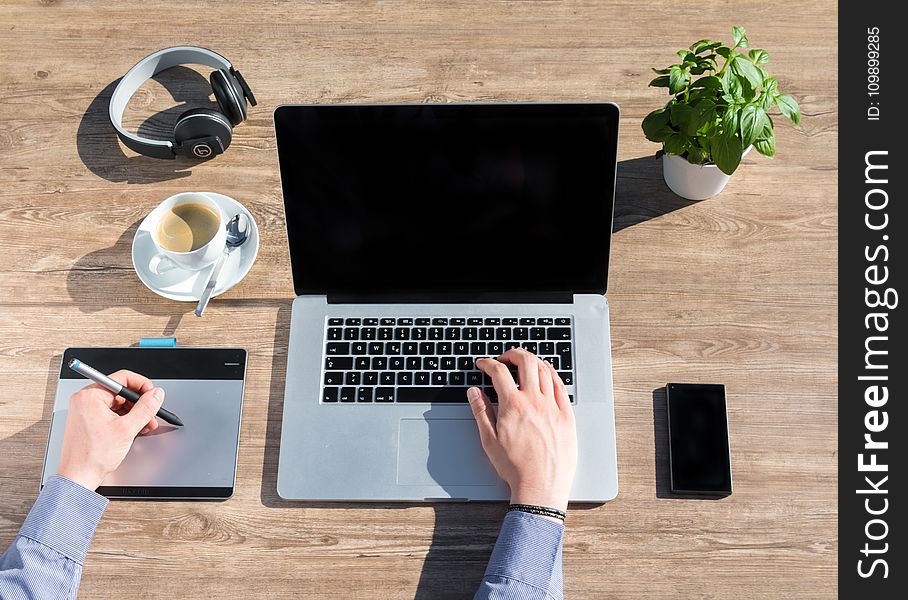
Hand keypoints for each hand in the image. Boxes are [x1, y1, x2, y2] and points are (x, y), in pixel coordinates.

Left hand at [56, 370, 164, 490]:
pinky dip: (125, 419)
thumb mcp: (127, 429)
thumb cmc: (92, 456)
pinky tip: (135, 429)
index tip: (153, 395)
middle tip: (151, 414)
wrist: (79, 477)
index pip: (122, 377)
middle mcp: (85, 400)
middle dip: (140, 404)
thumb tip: (156, 394)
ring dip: (135, 413)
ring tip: (145, 425)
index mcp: (90, 396)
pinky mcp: (89, 420)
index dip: (142, 386)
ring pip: (118, 403)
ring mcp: (86, 410)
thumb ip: (146, 407)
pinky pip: (112, 413)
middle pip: (121, 392)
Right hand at [467, 348, 577, 511]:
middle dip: (512, 353)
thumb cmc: (515, 467)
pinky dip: (552, 374)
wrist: (540, 486)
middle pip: (526, 362)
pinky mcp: (566, 415)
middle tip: (505, 357)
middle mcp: (534, 401)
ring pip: (545, 370)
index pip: (498, 372)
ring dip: (532, 361)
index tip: (483, 364)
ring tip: (524, 364)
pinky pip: (561, 386)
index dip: (488, 363)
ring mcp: (553, 407)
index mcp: (513, 405)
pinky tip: (546, 373)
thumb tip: (474, 392)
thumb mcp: (489, 440)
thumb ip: (480, 411)